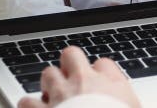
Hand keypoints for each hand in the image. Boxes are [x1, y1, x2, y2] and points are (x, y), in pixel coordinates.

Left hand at [17, 46, 140, 107]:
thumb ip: (128, 103)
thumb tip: (129, 105)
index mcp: (112, 86)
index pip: (104, 64)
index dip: (99, 73)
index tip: (100, 84)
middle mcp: (85, 84)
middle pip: (72, 55)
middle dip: (69, 64)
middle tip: (71, 79)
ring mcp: (61, 95)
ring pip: (48, 73)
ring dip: (49, 84)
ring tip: (52, 96)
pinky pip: (27, 100)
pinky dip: (29, 105)